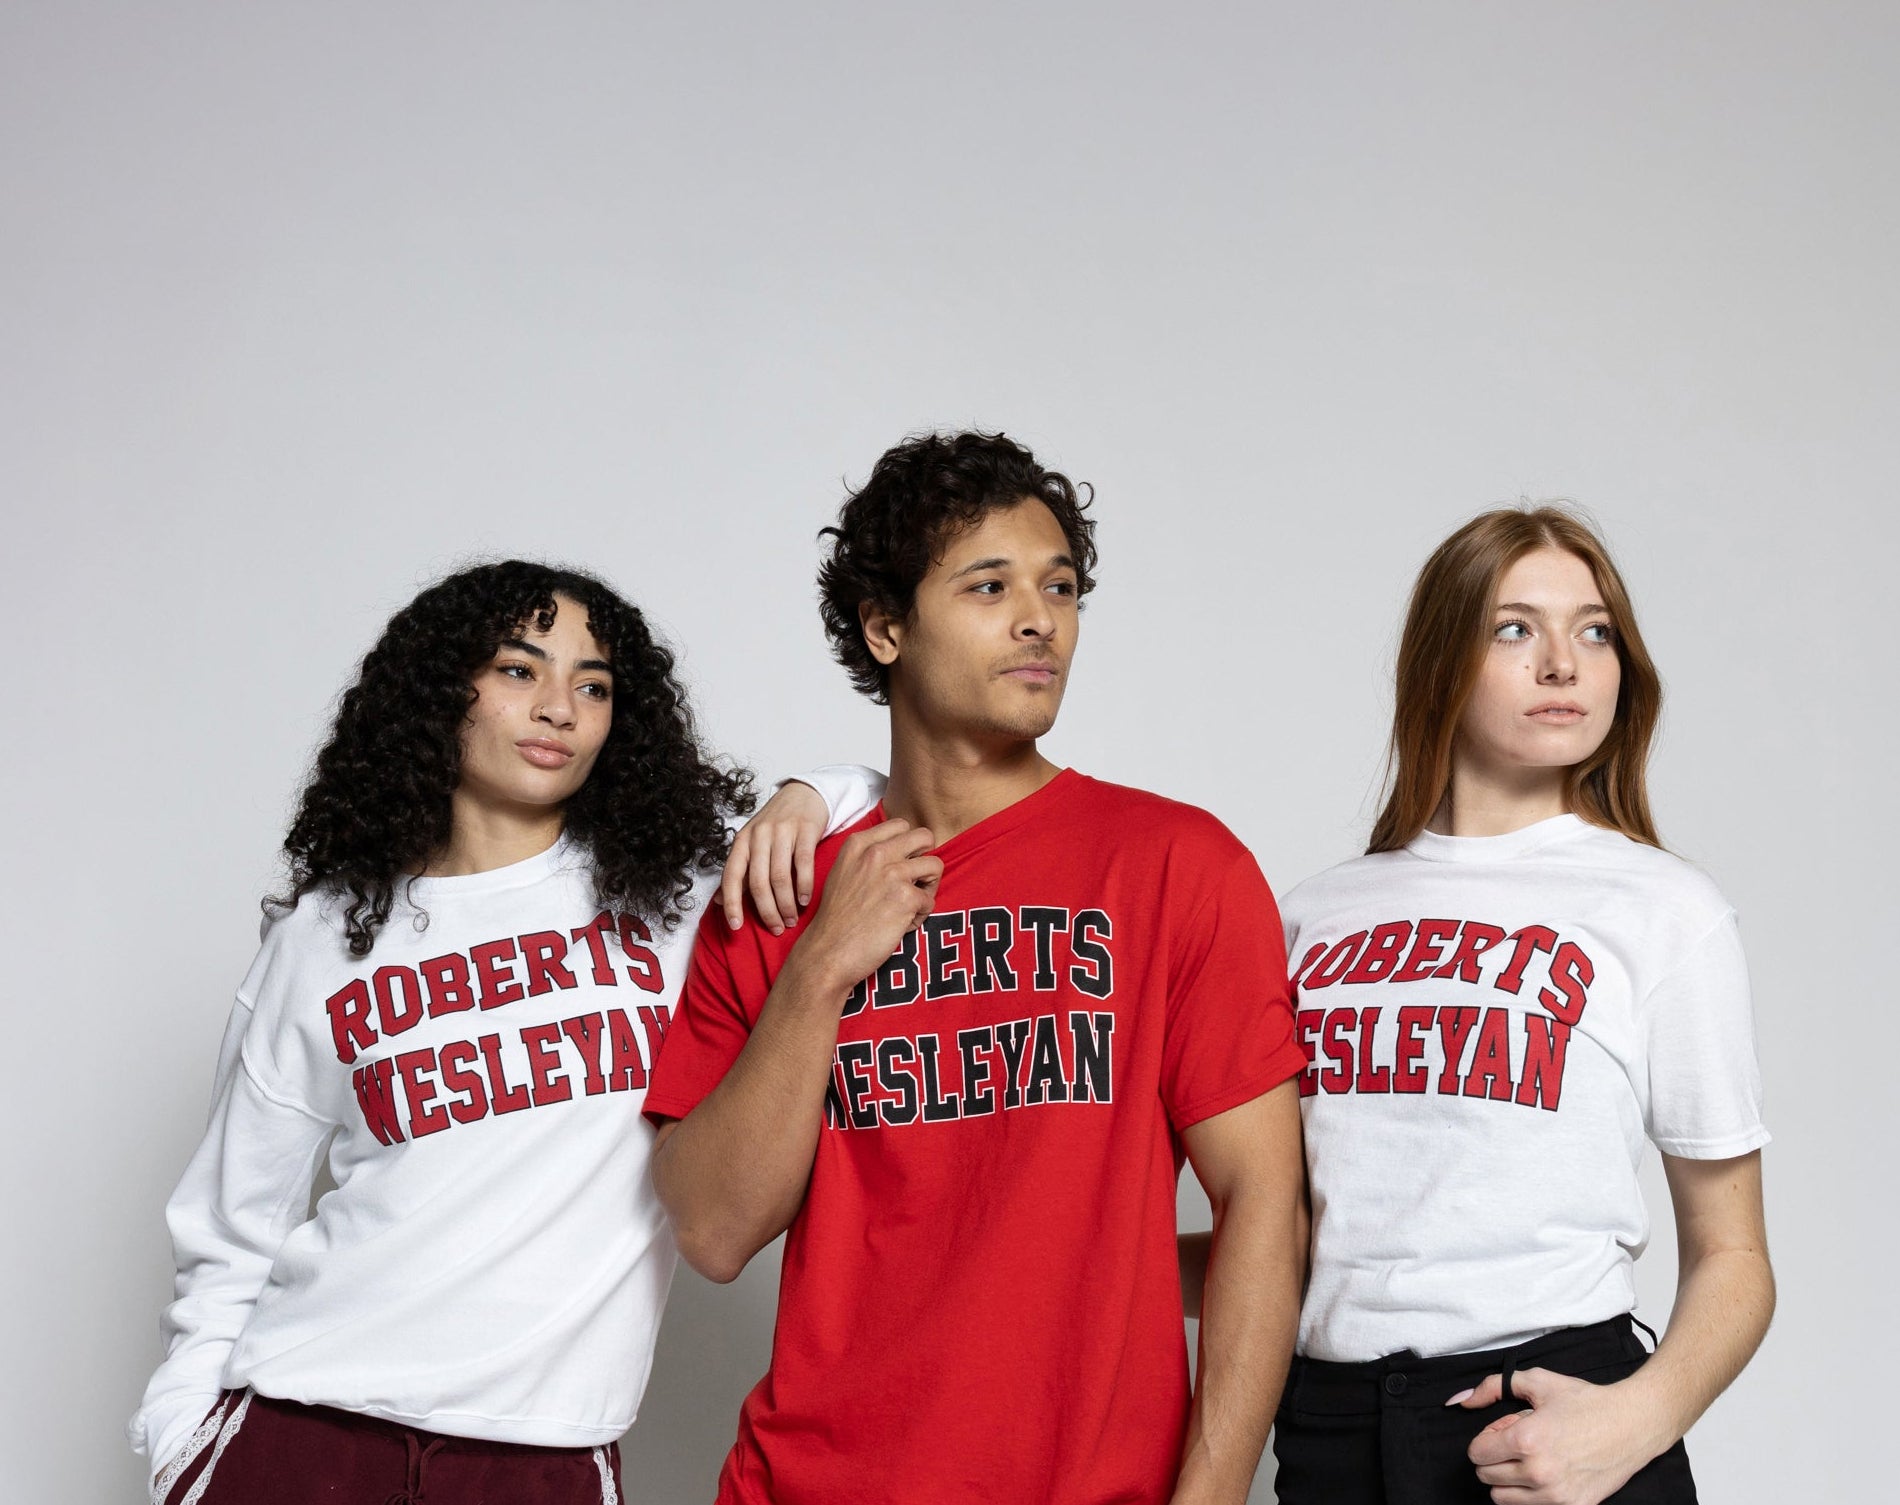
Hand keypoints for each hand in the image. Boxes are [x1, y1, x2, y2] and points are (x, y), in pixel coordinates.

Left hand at [721, 782, 829, 932]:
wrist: (804, 794)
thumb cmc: (777, 824)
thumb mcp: (752, 843)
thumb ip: (739, 872)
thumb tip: (718, 901)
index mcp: (742, 841)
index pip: (731, 876)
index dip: (731, 903)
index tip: (735, 927)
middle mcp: (758, 835)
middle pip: (758, 882)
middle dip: (767, 911)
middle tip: (777, 929)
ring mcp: (782, 831)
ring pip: (780, 876)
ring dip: (786, 904)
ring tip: (792, 919)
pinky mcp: (805, 829)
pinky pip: (802, 863)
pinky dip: (803, 886)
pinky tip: (805, 901)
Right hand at [790, 820, 939, 994]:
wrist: (827, 952)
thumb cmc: (836, 918)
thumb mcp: (843, 872)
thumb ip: (867, 857)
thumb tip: (900, 853)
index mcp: (859, 843)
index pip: (901, 825)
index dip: (907, 847)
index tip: (899, 866)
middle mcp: (876, 852)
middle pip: (925, 837)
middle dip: (924, 859)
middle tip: (914, 882)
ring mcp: (893, 873)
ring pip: (935, 866)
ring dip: (928, 887)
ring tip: (910, 906)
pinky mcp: (906, 898)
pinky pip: (930, 901)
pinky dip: (920, 916)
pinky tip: (900, 926)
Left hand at [1451, 1367, 1668, 1504]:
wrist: (1633, 1425)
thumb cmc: (1586, 1402)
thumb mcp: (1537, 1382)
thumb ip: (1492, 1387)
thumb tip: (1460, 1400)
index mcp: (1526, 1441)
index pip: (1477, 1453)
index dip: (1487, 1438)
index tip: (1505, 1430)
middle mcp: (1538, 1473)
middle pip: (1487, 1476)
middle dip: (1494, 1457)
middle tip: (1519, 1443)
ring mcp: (1556, 1496)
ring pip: (1503, 1498)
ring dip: (1508, 1479)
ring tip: (1530, 1459)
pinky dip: (1530, 1494)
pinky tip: (1546, 1474)